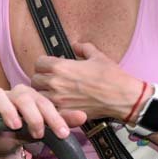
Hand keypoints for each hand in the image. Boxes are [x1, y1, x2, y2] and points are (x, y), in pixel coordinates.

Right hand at [0, 87, 85, 142]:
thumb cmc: (26, 132)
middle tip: (39, 133)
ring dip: (9, 110)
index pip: (47, 104)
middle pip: (26, 98)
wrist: (3, 143)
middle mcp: (17, 94)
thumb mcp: (45, 129)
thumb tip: (83, 116)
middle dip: (35, 117)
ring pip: (2, 95)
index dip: (55, 118)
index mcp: (35, 97)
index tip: (63, 134)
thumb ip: (63, 122)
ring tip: (17, 125)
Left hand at [29, 42, 143, 119]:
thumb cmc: (112, 77)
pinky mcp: (64, 112)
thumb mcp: (98, 56)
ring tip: (55, 93)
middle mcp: (55, 83)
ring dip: (45, 93)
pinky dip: (52, 107)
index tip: (50, 66)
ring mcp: (58, 99)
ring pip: (39, 96)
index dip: (45, 63)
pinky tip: (60, 105)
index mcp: (61, 66)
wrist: (122, 96)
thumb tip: (76, 45)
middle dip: (42, 78)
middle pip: (35, 79)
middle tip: (52, 79)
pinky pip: (49, 110)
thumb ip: (83, 48)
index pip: (39, 63)